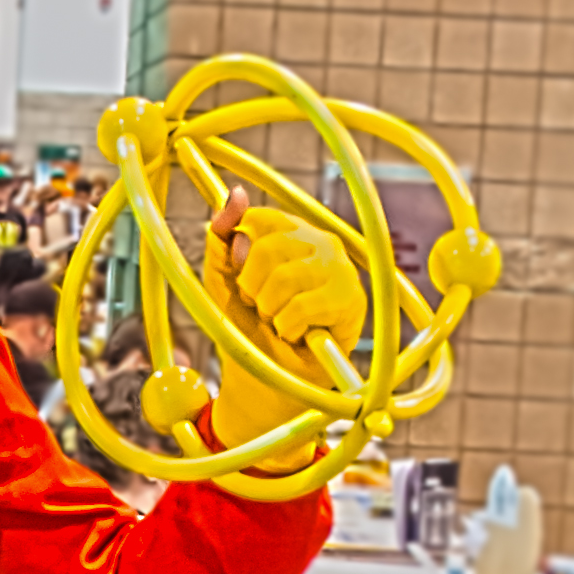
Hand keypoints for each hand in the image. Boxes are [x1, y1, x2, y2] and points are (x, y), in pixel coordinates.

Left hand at [202, 186, 366, 449]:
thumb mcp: (222, 279)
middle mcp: (320, 241)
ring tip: (280, 321)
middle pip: (267, 248)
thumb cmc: (246, 327)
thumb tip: (234, 194)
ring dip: (270, 311)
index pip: (257, 219)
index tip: (244, 282)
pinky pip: (301, 307)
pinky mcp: (352, 300)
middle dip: (251, 289)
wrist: (264, 378)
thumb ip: (221, 237)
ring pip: (283, 279)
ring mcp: (340, 268)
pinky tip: (297, 333)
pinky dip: (288, 328)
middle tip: (262, 308)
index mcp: (289, 231)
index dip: (240, 258)